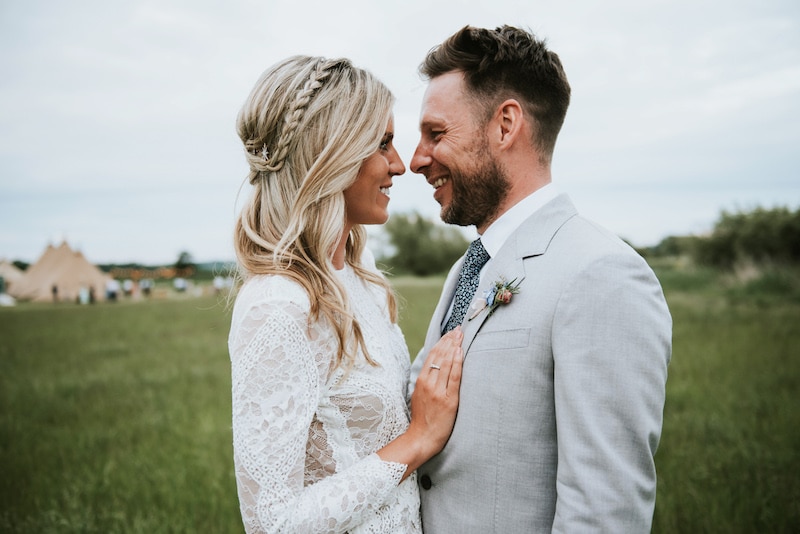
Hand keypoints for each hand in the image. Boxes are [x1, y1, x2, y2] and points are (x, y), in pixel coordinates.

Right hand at [407, 327, 463, 456]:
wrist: (421, 438)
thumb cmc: (422, 418)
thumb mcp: (419, 395)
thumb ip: (426, 381)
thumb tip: (435, 367)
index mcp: (421, 381)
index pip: (432, 356)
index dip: (442, 342)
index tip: (450, 332)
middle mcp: (428, 383)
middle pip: (439, 356)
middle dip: (449, 341)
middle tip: (458, 329)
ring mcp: (438, 391)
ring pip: (446, 363)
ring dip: (454, 347)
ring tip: (461, 336)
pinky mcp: (448, 400)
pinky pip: (453, 377)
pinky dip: (457, 363)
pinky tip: (460, 353)